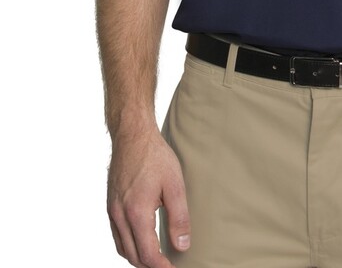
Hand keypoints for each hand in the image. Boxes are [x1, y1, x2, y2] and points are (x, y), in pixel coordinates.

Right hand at [107, 127, 190, 266]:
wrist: (132, 135)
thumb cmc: (155, 156)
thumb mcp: (175, 185)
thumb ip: (179, 217)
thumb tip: (182, 246)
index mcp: (137, 213)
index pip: (148, 254)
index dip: (162, 267)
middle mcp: (120, 216)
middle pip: (133, 256)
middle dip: (150, 265)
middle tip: (168, 265)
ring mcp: (112, 211)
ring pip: (122, 248)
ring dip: (138, 257)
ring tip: (156, 257)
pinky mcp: (110, 205)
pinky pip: (117, 235)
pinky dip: (129, 245)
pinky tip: (141, 240)